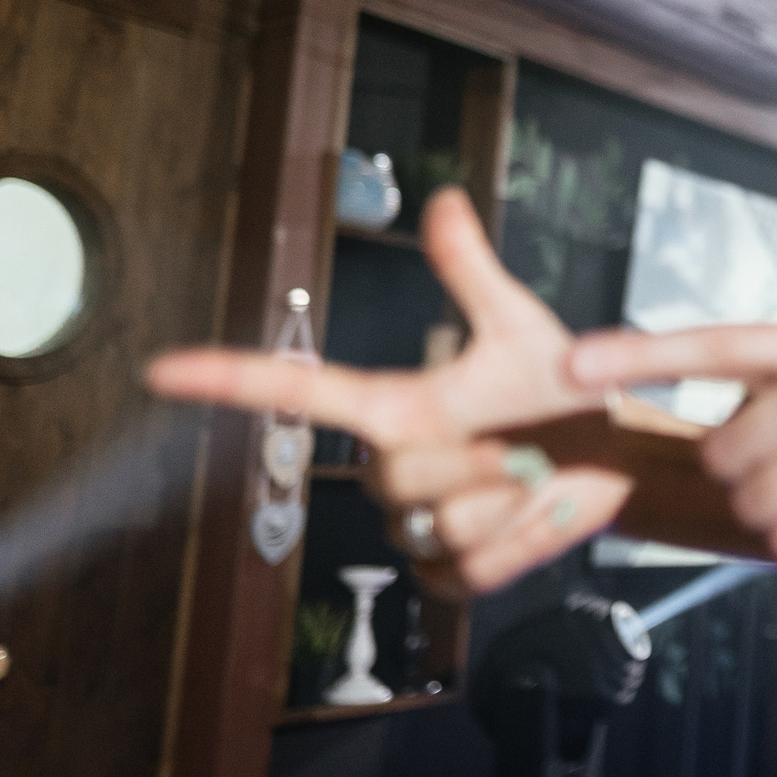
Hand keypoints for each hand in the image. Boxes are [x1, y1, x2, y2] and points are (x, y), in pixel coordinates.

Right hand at [147, 189, 634, 593]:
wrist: (610, 456)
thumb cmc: (557, 391)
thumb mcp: (518, 329)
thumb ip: (472, 272)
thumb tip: (446, 203)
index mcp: (393, 407)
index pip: (296, 392)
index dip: (230, 379)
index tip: (166, 369)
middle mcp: (393, 466)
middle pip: (390, 480)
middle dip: (465, 461)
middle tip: (517, 441)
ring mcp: (418, 526)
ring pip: (435, 525)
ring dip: (499, 500)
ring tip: (528, 474)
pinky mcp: (452, 573)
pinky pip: (468, 569)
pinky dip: (515, 541)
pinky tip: (530, 515)